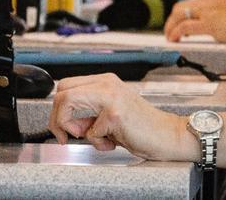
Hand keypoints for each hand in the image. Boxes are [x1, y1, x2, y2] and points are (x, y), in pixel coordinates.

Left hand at [48, 73, 196, 160]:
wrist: (167, 135)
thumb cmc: (141, 127)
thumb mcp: (109, 115)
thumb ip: (88, 114)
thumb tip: (66, 121)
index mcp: (105, 81)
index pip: (66, 85)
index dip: (58, 109)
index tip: (64, 127)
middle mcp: (107, 83)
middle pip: (62, 91)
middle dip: (58, 117)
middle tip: (69, 135)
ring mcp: (111, 96)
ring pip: (67, 101)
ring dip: (72, 127)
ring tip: (94, 137)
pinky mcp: (115, 113)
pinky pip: (90, 131)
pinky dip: (98, 143)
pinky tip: (113, 142)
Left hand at [164, 0, 225, 43]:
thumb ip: (218, 14)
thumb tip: (209, 24)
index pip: (190, 3)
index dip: (181, 15)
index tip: (178, 23)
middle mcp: (208, 0)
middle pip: (180, 7)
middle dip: (172, 20)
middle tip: (170, 31)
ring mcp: (208, 10)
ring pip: (179, 15)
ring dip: (171, 27)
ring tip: (170, 37)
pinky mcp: (209, 23)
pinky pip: (185, 27)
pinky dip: (176, 32)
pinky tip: (174, 39)